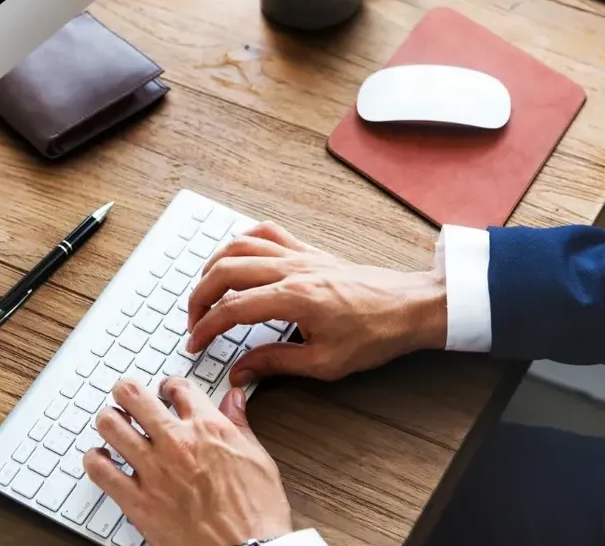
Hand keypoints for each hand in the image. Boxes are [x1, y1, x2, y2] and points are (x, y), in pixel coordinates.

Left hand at [85, 378, 293, 545]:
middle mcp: (176, 443)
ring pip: (110, 425)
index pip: (177, 387)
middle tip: (127, 397)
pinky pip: (100, 470)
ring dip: (109, 421)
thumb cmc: (256, 513)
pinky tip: (101, 460)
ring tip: (114, 426)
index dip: (168, 385)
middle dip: (127, 391)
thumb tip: (233, 400)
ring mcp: (153, 471)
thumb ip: (239, 424)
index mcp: (208, 428)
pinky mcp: (137, 501)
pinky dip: (95, 460)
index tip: (165, 392)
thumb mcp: (257, 458)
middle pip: (133, 395)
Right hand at [186, 222, 446, 385]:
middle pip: (226, 271)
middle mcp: (293, 269)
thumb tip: (241, 371)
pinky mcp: (310, 251)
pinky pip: (267, 233)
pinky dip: (243, 240)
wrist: (411, 307)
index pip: (233, 309)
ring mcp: (301, 255)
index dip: (206, 327)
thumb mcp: (325, 363)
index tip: (195, 343)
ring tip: (205, 291)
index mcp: (294, 298)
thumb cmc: (376, 334)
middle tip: (193, 321)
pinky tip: (235, 255)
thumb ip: (276, 363)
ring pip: (240, 246)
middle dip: (200, 296)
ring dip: (214, 266)